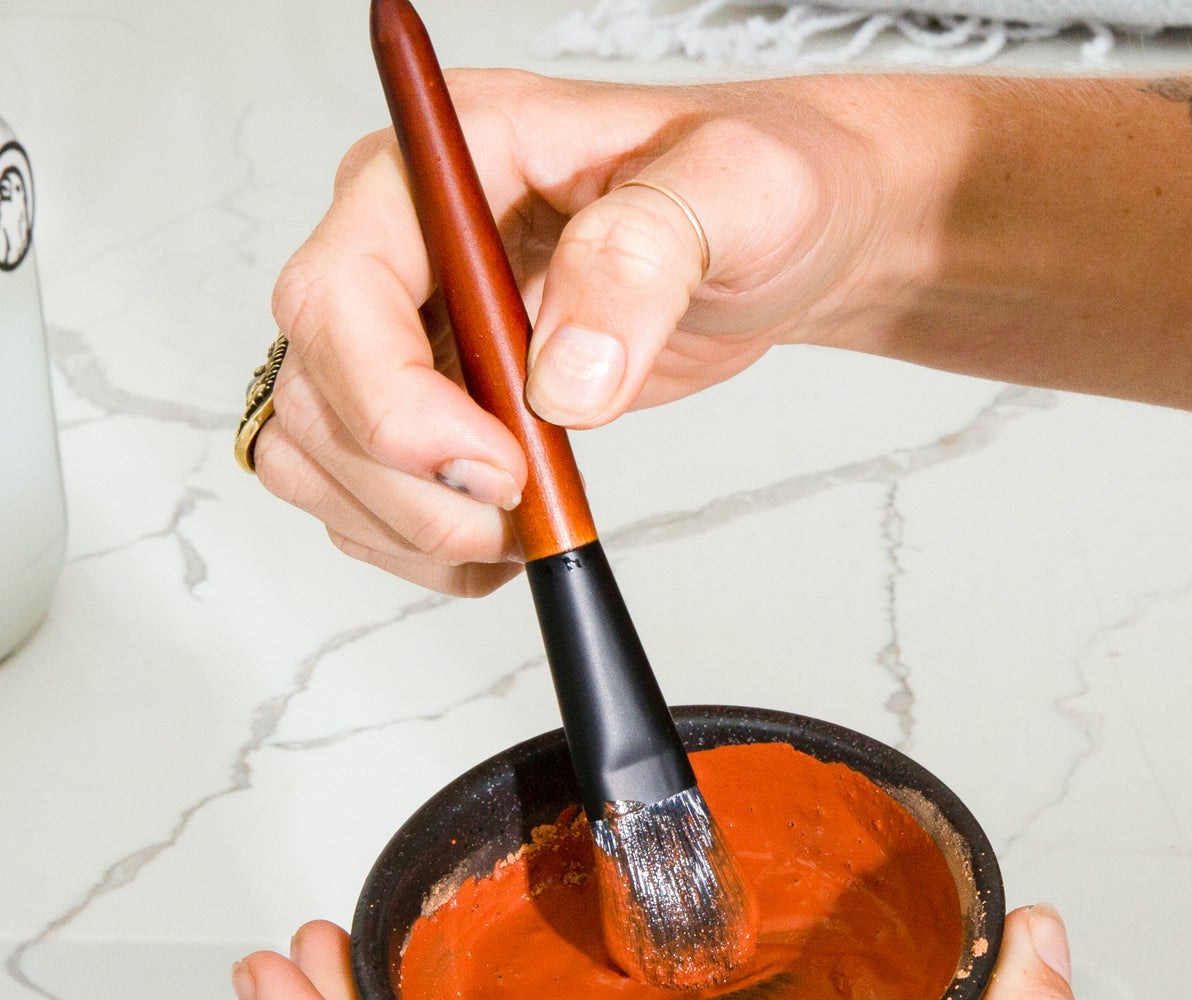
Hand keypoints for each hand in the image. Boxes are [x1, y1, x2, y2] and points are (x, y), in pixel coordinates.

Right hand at [256, 70, 920, 595]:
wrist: (772, 243)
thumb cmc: (752, 191)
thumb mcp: (737, 192)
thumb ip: (644, 260)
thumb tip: (563, 380)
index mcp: (448, 163)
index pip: (340, 291)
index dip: (396, 401)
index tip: (500, 465)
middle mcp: (401, 239)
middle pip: (316, 388)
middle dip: (412, 484)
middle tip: (525, 508)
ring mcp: (404, 323)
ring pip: (317, 451)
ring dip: (408, 524)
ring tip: (522, 528)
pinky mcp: (424, 394)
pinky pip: (359, 491)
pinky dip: (416, 542)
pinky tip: (503, 537)